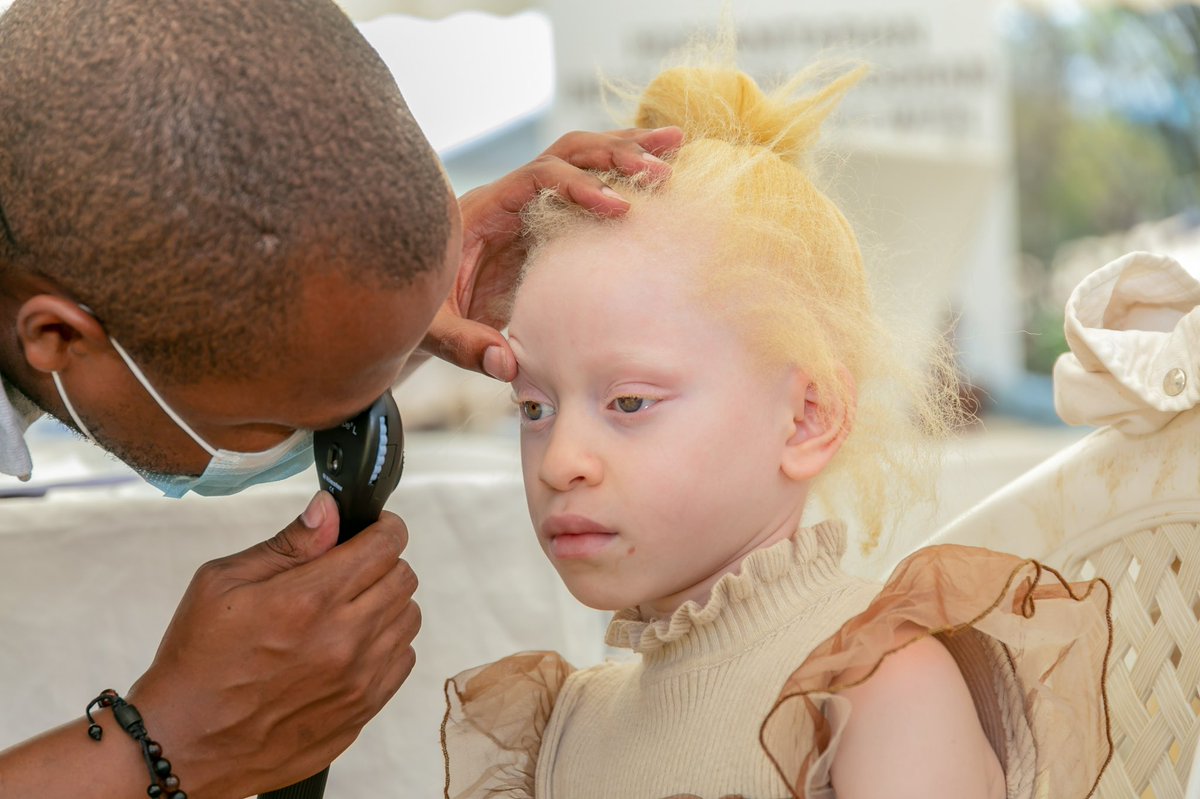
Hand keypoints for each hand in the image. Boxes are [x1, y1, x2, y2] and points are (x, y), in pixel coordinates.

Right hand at [127, 491, 419, 796]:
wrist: (186, 743)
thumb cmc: (198, 662)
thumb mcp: (222, 584)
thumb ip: (287, 544)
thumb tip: (329, 510)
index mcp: (308, 600)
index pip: (385, 546)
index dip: (385, 529)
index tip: (375, 528)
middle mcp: (343, 639)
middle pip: (404, 578)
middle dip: (384, 562)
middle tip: (354, 568)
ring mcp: (358, 678)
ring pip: (409, 617)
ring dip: (387, 604)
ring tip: (351, 608)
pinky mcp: (362, 709)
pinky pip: (402, 660)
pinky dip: (387, 644)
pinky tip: (352, 645)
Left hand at [423, 126, 683, 380]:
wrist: (420, 304)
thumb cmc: (423, 313)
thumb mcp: (435, 330)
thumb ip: (466, 345)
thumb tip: (508, 364)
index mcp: (483, 211)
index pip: (538, 179)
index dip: (579, 187)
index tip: (617, 207)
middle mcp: (510, 196)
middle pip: (567, 153)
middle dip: (616, 153)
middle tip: (663, 166)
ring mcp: (530, 204)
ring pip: (582, 159)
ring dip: (628, 150)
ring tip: (677, 144)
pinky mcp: (546, 221)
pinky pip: (587, 186)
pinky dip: (624, 176)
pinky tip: (660, 172)